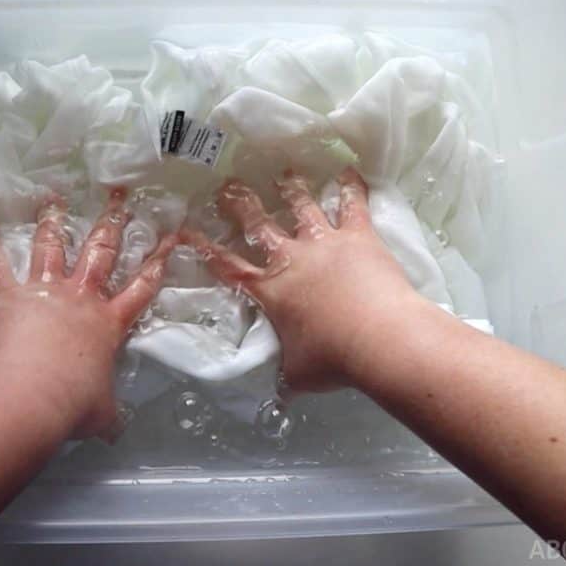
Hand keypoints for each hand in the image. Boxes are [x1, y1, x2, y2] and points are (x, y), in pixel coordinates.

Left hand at [0, 189, 175, 438]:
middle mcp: (81, 298)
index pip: (141, 288)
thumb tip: (115, 431)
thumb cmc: (74, 405)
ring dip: (53, 221)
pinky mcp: (11, 294)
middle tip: (118, 197)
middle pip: (101, 252)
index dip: (157, 262)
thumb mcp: (103, 414)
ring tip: (55, 198)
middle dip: (112, 223)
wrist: (33, 395)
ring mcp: (46, 291)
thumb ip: (110, 415)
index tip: (169, 237)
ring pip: (52, 247)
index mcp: (109, 324)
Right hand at [182, 167, 424, 392]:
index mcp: (269, 290)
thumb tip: (280, 396)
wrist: (378, 338)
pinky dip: (350, 186)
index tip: (188, 231)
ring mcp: (324, 242)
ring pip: (302, 206)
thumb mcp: (298, 373)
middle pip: (259, 224)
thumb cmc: (332, 359)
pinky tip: (348, 169)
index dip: (206, 248)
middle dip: (241, 203)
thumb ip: (286, 375)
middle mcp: (291, 258)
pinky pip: (353, 204)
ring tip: (285, 173)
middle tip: (229, 185)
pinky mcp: (358, 235)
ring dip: (291, 188)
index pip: (228, 266)